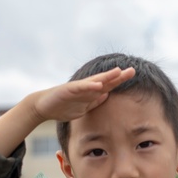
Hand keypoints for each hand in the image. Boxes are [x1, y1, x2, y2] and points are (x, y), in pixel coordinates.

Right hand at [0, 66, 134, 157]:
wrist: (44, 106)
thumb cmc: (63, 107)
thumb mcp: (83, 107)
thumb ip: (94, 101)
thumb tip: (106, 96)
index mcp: (91, 92)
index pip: (109, 86)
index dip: (120, 81)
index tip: (133, 75)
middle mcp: (86, 88)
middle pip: (106, 81)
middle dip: (119, 76)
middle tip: (132, 70)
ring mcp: (78, 88)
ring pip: (95, 81)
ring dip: (107, 77)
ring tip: (118, 72)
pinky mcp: (69, 90)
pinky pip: (81, 88)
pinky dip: (90, 86)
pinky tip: (98, 85)